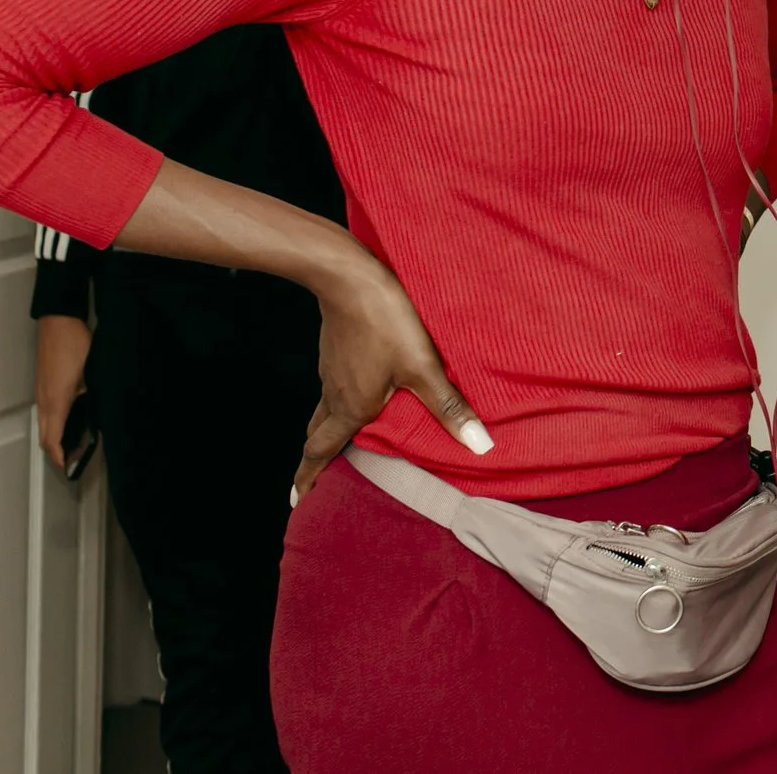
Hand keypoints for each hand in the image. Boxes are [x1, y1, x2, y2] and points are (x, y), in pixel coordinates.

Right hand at [35, 315, 90, 470]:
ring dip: (55, 438)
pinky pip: (46, 412)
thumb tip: (98, 415)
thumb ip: (92, 396)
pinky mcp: (43, 385)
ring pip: (45, 424)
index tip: (70, 467)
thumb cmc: (75, 344)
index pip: (52, 439)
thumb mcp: (90, 372)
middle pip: (45, 436)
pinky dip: (55, 424)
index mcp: (57, 401)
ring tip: (74, 444)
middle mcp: (45, 400)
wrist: (58, 321)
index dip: (60, 456)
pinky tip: (71, 421)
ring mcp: (41, 392)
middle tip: (74, 459)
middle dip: (57, 452)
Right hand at [294, 251, 492, 500]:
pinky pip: (334, 384)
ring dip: (328, 428)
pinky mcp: (336, 349)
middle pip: (318, 433)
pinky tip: (359, 389)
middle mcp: (335, 393)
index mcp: (352, 407)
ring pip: (325, 408)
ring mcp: (332, 369)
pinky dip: (339, 399)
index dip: (308, 477)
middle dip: (315, 458)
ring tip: (340, 439)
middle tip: (312, 478)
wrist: (348, 276)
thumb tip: (478, 445)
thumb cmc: (385, 322)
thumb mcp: (423, 368)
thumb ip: (449, 407)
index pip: (321, 450)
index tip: (298, 500)